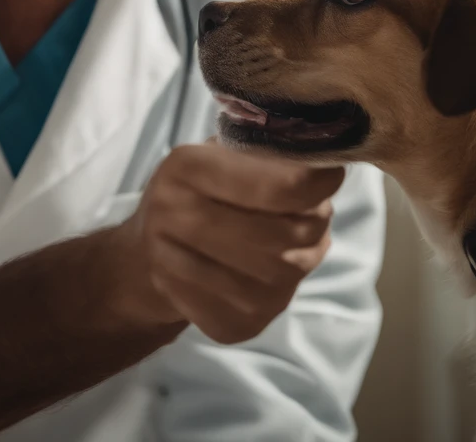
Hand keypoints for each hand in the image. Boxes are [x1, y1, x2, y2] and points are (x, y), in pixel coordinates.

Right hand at [110, 143, 343, 343]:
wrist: (143, 255)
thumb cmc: (197, 192)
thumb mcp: (219, 155)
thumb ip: (264, 155)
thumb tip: (323, 161)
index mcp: (185, 167)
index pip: (274, 187)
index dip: (315, 184)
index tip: (332, 175)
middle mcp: (174, 217)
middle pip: (282, 238)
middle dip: (314, 225)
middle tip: (319, 212)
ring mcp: (179, 273)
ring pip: (279, 280)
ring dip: (303, 260)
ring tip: (299, 243)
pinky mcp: (201, 319)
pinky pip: (264, 313)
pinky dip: (282, 293)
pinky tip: (274, 273)